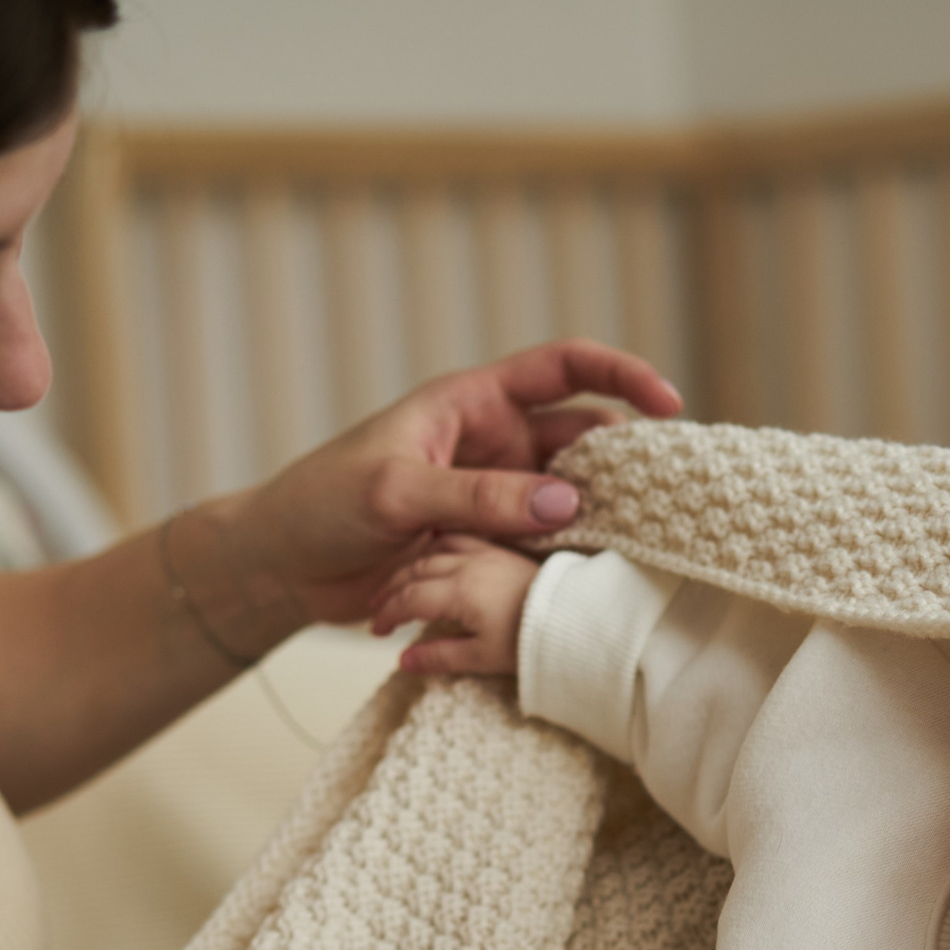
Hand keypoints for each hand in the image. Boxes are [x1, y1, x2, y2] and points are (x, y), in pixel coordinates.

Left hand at [213, 339, 680, 626]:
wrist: (281, 566)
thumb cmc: (322, 504)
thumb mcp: (396, 491)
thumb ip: (480, 495)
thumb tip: (568, 500)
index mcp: (472, 403)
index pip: (563, 369)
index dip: (621, 375)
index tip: (668, 403)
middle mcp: (493, 444)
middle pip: (582, 439)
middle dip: (626, 459)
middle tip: (668, 494)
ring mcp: (493, 499)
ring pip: (570, 499)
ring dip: (603, 517)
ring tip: (646, 543)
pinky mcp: (486, 547)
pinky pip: (543, 547)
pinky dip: (572, 559)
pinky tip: (599, 580)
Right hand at [369, 535, 542, 675]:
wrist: (577, 619)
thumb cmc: (534, 641)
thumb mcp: (483, 657)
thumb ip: (440, 656)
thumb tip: (404, 661)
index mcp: (460, 591)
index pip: (409, 599)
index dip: (388, 614)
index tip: (378, 630)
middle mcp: (469, 564)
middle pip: (417, 570)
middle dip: (392, 588)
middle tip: (379, 607)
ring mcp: (487, 552)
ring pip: (436, 548)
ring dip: (412, 562)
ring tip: (400, 579)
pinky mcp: (502, 550)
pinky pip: (461, 535)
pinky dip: (439, 543)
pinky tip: (435, 551)